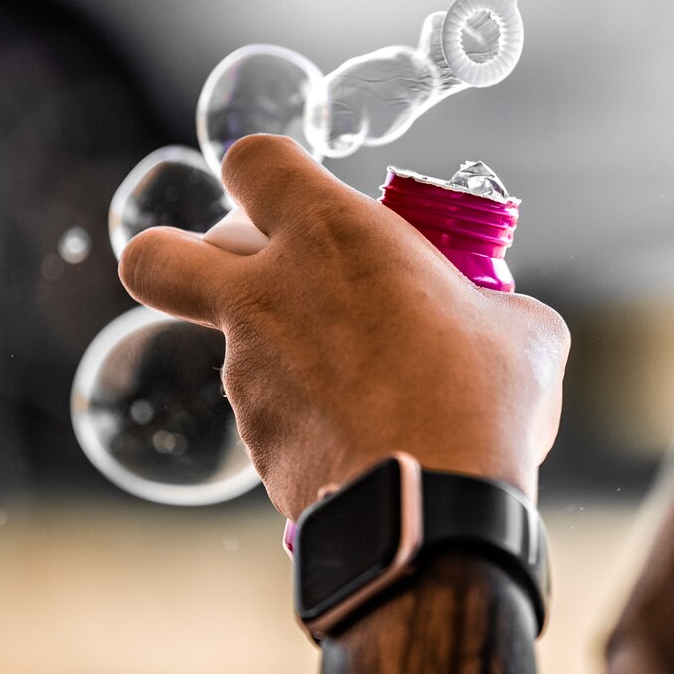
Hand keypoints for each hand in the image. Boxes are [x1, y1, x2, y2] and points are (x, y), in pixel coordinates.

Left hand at [118, 135, 569, 519]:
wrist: (436, 511)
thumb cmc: (481, 400)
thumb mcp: (517, 327)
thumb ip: (487, 303)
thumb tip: (497, 320)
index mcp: (330, 235)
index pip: (252, 161)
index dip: (262, 172)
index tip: (292, 196)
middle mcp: (266, 296)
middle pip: (155, 257)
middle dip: (172, 258)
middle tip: (235, 278)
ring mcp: (246, 375)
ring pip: (235, 348)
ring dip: (284, 357)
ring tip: (369, 391)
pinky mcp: (255, 445)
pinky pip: (272, 420)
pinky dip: (308, 425)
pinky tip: (364, 444)